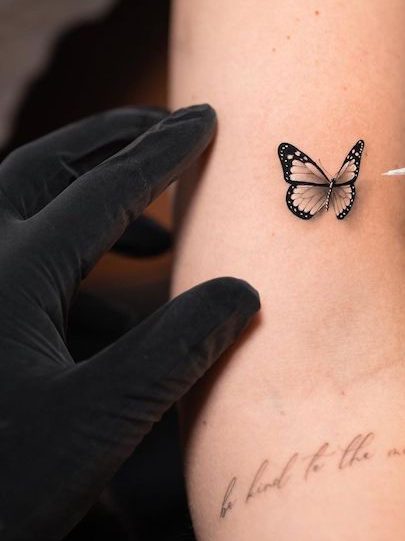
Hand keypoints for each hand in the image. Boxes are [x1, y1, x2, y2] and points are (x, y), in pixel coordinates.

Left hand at [0, 106, 259, 540]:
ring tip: (155, 228)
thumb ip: (177, 349)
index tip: (208, 120)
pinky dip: (73, 259)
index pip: (107, 189)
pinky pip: (22, 258)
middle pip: (46, 166)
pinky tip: (111, 307)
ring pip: (26, 206)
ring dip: (93, 198)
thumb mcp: (99, 420)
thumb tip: (244, 294)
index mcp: (16, 271)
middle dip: (113, 140)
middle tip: (169, 130)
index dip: (167, 152)